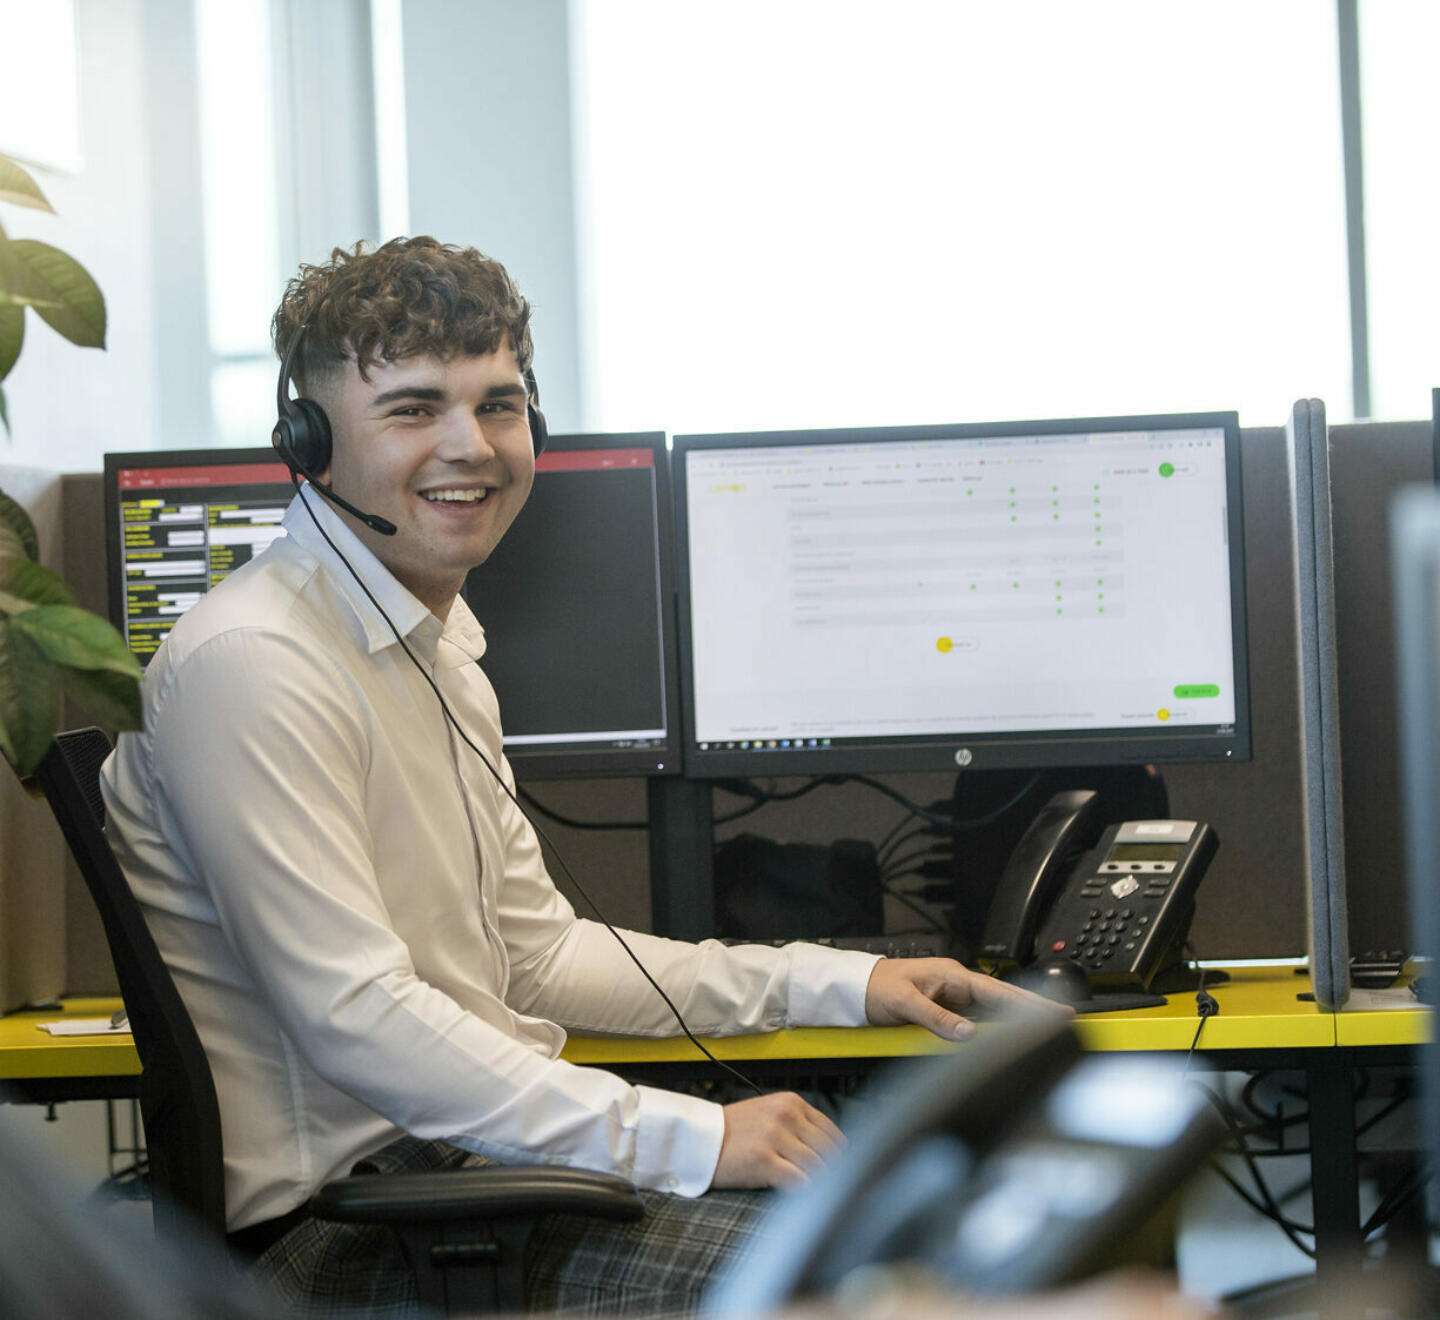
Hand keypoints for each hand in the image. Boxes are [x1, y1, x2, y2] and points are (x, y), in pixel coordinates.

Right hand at [712, 1091, 844, 1189]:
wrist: (701, 1138)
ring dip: (818, 1183)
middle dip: (832, 1171)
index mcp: (791, 1102)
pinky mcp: (763, 1160)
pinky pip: (799, 1180)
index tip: (838, 1170)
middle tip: (830, 1187)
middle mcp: (786, 1116)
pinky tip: (796, 1191)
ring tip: (814, 1193)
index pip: (832, 1132)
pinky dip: (803, 1190)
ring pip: (817, 1167)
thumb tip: (833, 1151)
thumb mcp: (770, 1113)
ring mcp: (775, 1137)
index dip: (839, 1156)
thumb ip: (800, 1124)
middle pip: (829, 1151)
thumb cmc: (736, 1130)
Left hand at [864, 956, 1072, 1040]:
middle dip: (1033, 1012)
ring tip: (1044, 1036)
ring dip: (1015, 1024)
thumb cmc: (876, 987)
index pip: (999, 991)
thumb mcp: (904, 1002)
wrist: (854, 989)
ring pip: (992, 1015)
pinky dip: (993, 1033)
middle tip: (1064, 1022)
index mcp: (952, 976)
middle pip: (1003, 1002)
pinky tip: (1008, 1043)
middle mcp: (956, 986)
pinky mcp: (944, 1014)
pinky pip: (975, 1024)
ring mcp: (952, 1000)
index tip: (1056, 1011)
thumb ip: (936, 1019)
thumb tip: (968, 1034)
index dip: (1030, 1003)